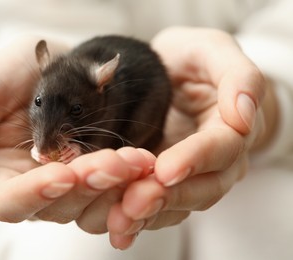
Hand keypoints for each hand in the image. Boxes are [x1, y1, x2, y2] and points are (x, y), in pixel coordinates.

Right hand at [0, 35, 153, 225]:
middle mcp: (35, 188)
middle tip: (117, 160)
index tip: (63, 174)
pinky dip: (130, 182)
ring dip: (115, 185)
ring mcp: (69, 186)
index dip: (35, 194)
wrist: (57, 63)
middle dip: (89, 184)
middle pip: (58, 206)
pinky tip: (142, 164)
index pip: (10, 202)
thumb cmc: (15, 74)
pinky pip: (115, 193)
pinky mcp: (99, 178)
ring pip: (91, 205)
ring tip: (136, 158)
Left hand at [106, 27, 273, 248]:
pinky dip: (140, 217)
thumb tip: (243, 114)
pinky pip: (160, 207)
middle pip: (203, 188)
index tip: (166, 169)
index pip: (221, 148)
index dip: (195, 159)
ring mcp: (192, 175)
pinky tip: (118, 224)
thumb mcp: (213, 51)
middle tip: (134, 203)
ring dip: (150, 214)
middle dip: (169, 197)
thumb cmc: (193, 60)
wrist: (173, 74)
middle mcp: (217, 159)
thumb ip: (237, 76)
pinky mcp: (167, 182)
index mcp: (232, 127)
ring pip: (180, 204)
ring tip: (120, 219)